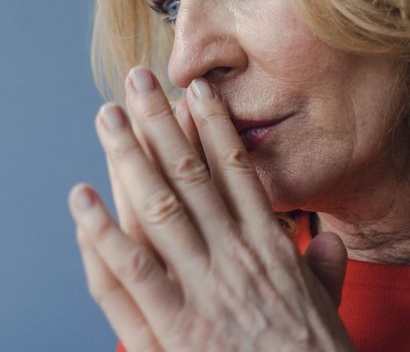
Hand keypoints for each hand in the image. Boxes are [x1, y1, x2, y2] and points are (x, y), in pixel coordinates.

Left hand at [69, 66, 354, 350]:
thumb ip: (323, 272)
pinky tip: (80, 201)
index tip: (195, 91)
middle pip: (191, 176)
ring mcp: (205, 291)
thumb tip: (326, 240)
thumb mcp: (329, 312)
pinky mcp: (177, 331)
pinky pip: (130, 275)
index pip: (238, 173)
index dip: (213, 128)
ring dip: (128, 158)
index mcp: (272, 250)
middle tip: (136, 82)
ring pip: (158, 209)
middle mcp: (237, 258)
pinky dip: (102, 235)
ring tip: (106, 119)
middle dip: (161, 124)